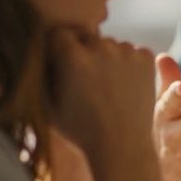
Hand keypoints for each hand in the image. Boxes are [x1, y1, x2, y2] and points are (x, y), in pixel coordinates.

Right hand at [46, 28, 154, 159]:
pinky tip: (124, 85)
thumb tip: (34, 50)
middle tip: (85, 79)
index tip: (61, 64)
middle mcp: (99, 48)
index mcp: (71, 56)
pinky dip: (129, 63)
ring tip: (106, 86)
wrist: (122, 146)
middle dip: (83, 52)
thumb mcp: (47, 104)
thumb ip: (40, 73)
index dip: (59, 49)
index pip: (59, 34)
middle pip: (86, 37)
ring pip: (111, 44)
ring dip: (107, 57)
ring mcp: (126, 52)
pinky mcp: (146, 59)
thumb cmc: (80, 129)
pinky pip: (133, 51)